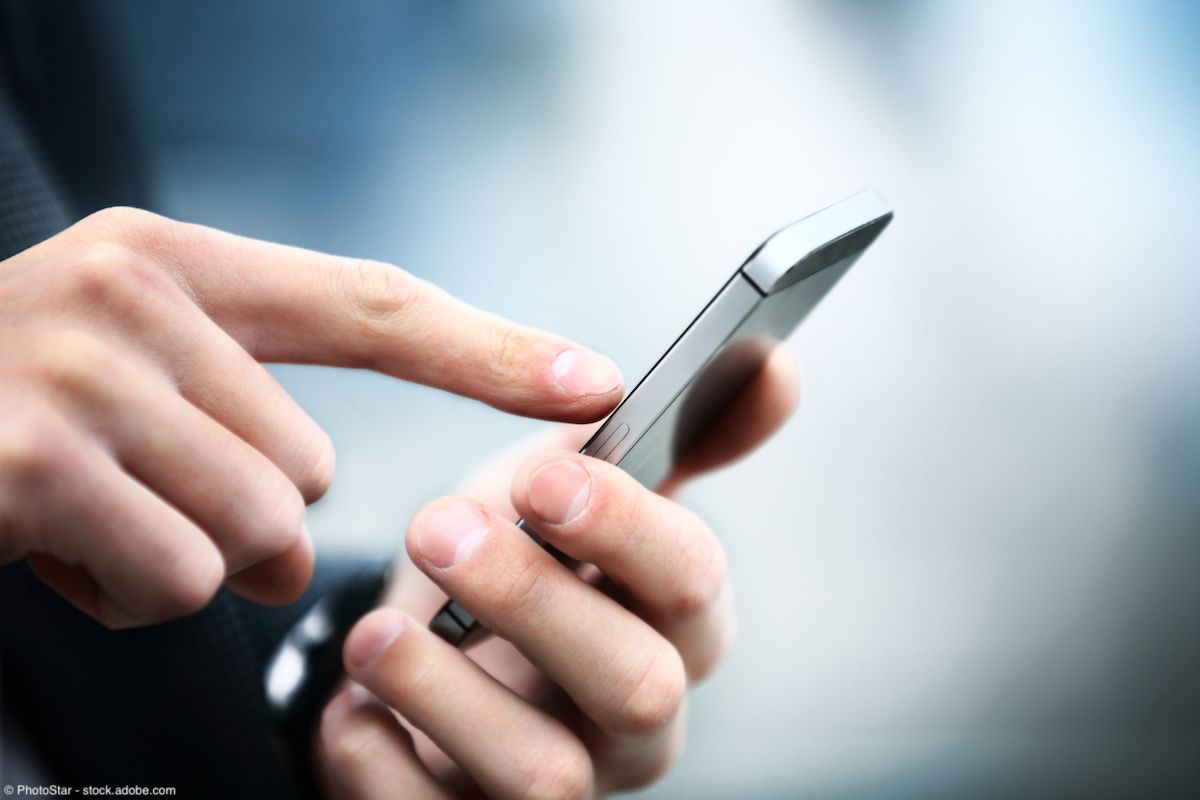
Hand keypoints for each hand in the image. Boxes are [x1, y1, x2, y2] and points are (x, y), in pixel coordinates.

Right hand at [0, 207, 622, 627]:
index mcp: (177, 266)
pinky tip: (54, 547)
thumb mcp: (126, 364)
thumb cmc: (4, 403)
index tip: (592, 380)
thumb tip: (320, 514)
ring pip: (255, 531)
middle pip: (309, 465)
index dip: (492, 349)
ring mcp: (84, 376)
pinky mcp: (40, 465)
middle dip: (245, 512)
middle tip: (143, 489)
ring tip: (95, 515)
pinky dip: (129, 594)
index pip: (372, 305)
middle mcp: (135, 300)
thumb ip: (241, 404)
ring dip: (188, 557)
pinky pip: (181, 580)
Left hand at [318, 348, 799, 798]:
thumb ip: (672, 433)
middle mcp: (637, 719)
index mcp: (674, 624)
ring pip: (544, 776)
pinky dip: (381, 765)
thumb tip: (771, 365)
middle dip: (536, 602)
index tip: (542, 476)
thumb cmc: (527, 561)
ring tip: (376, 633)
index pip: (695, 586)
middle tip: (439, 529)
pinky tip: (352, 710)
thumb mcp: (586, 485)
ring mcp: (564, 782)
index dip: (626, 530)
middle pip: (636, 685)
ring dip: (449, 694)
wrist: (440, 650)